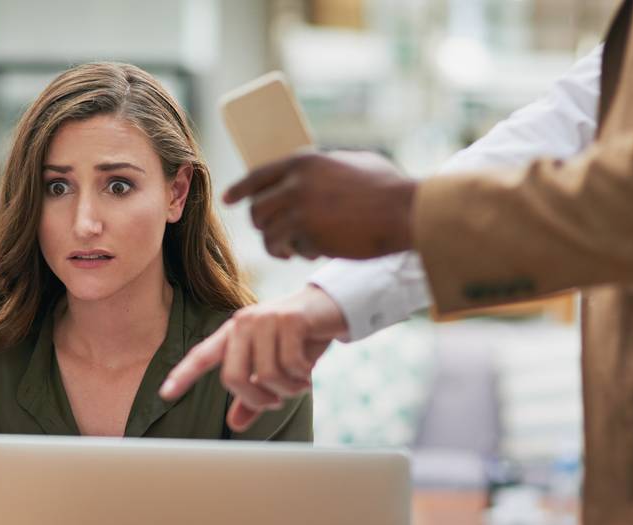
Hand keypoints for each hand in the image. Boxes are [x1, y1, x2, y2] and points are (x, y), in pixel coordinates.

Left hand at [159, 286, 346, 431]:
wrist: (331, 307)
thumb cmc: (298, 339)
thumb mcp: (273, 367)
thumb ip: (253, 395)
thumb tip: (234, 424)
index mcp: (232, 333)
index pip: (202, 356)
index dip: (183, 375)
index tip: (165, 394)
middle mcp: (243, 323)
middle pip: (233, 378)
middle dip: (257, 400)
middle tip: (276, 402)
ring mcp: (265, 319)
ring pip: (265, 376)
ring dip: (286, 390)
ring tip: (299, 384)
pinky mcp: (290, 320)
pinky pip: (290, 365)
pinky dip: (301, 377)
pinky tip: (308, 372)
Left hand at [224, 151, 416, 259]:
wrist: (405, 211)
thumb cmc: (388, 188)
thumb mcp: (352, 163)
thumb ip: (325, 168)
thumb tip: (310, 175)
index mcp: (304, 162)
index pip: (258, 175)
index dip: (240, 189)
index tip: (228, 200)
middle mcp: (296, 183)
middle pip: (257, 209)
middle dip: (263, 226)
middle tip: (277, 236)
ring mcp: (300, 209)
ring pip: (267, 232)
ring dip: (277, 245)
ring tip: (291, 250)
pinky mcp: (308, 233)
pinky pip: (288, 248)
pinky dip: (296, 254)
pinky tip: (310, 254)